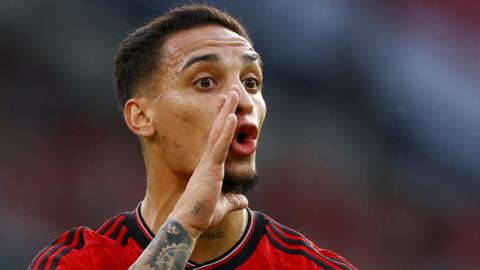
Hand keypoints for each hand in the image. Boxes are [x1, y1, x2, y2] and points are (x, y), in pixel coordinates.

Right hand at [169, 90, 248, 237]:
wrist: (189, 222)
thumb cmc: (202, 215)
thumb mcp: (222, 206)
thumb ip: (232, 201)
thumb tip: (243, 201)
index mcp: (210, 166)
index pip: (218, 139)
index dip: (223, 122)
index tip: (228, 107)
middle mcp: (208, 160)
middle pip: (218, 129)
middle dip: (225, 109)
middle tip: (230, 91)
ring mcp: (209, 162)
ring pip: (219, 131)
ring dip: (227, 111)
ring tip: (231, 93)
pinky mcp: (211, 168)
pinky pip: (220, 146)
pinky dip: (227, 130)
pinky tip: (232, 116)